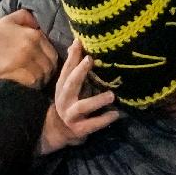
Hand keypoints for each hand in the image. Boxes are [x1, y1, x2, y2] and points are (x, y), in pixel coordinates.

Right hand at [0, 9, 58, 88]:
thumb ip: (25, 17)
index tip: (44, 66)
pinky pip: (33, 81)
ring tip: (35, 82)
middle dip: (47, 73)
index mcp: (33, 34)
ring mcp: (25, 59)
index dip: (50, 61)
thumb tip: (37, 22)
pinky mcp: (17, 71)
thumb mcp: (9, 20)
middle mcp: (32, 45)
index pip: (52, 52)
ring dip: (40, 80)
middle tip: (41, 77)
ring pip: (42, 74)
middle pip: (50, 65)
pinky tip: (28, 86)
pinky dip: (32, 85)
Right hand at [39, 40, 121, 154]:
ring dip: (97, 100)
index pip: (66, 69)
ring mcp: (71, 115)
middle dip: (79, 72)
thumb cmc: (70, 103)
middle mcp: (64, 99)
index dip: (72, 56)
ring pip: (83, 106)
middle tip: (90, 59)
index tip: (79, 42)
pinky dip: (104, 119)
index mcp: (62, 87)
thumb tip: (76, 43)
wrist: (60, 132)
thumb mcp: (68, 86)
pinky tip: (115, 114)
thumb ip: (73, 67)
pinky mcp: (80, 129)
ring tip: (111, 95)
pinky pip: (93, 124)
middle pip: (70, 84)